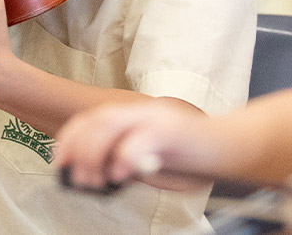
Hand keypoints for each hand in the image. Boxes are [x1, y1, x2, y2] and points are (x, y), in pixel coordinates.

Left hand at [55, 99, 214, 191]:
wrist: (233, 147)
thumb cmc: (192, 156)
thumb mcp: (150, 159)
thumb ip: (124, 160)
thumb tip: (97, 175)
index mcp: (132, 116)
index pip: (90, 120)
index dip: (69, 139)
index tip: (59, 162)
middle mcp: (139, 112)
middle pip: (95, 122)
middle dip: (78, 150)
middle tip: (76, 178)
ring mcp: (155, 118)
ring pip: (110, 126)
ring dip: (94, 154)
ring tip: (93, 179)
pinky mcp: (172, 130)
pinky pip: (141, 139)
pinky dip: (125, 156)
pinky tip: (120, 173)